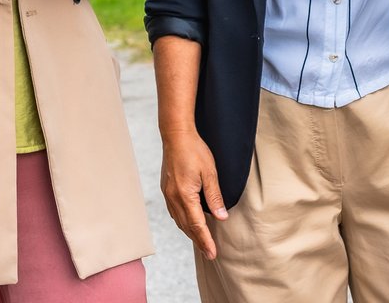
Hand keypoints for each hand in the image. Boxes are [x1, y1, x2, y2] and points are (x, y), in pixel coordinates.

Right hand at [160, 129, 227, 259]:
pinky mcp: (166, 189)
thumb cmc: (194, 150)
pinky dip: (183, 222)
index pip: (197, 224)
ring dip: (190, 233)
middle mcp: (173, 197)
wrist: (176, 135)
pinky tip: (189, 223)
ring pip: (179, 220)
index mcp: (185, 194)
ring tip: (201, 242)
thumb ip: (215, 196)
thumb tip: (221, 217)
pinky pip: (174, 212)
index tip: (212, 253)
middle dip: (198, 241)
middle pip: (186, 226)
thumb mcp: (210, 172)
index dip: (205, 240)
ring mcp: (168, 193)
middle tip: (209, 253)